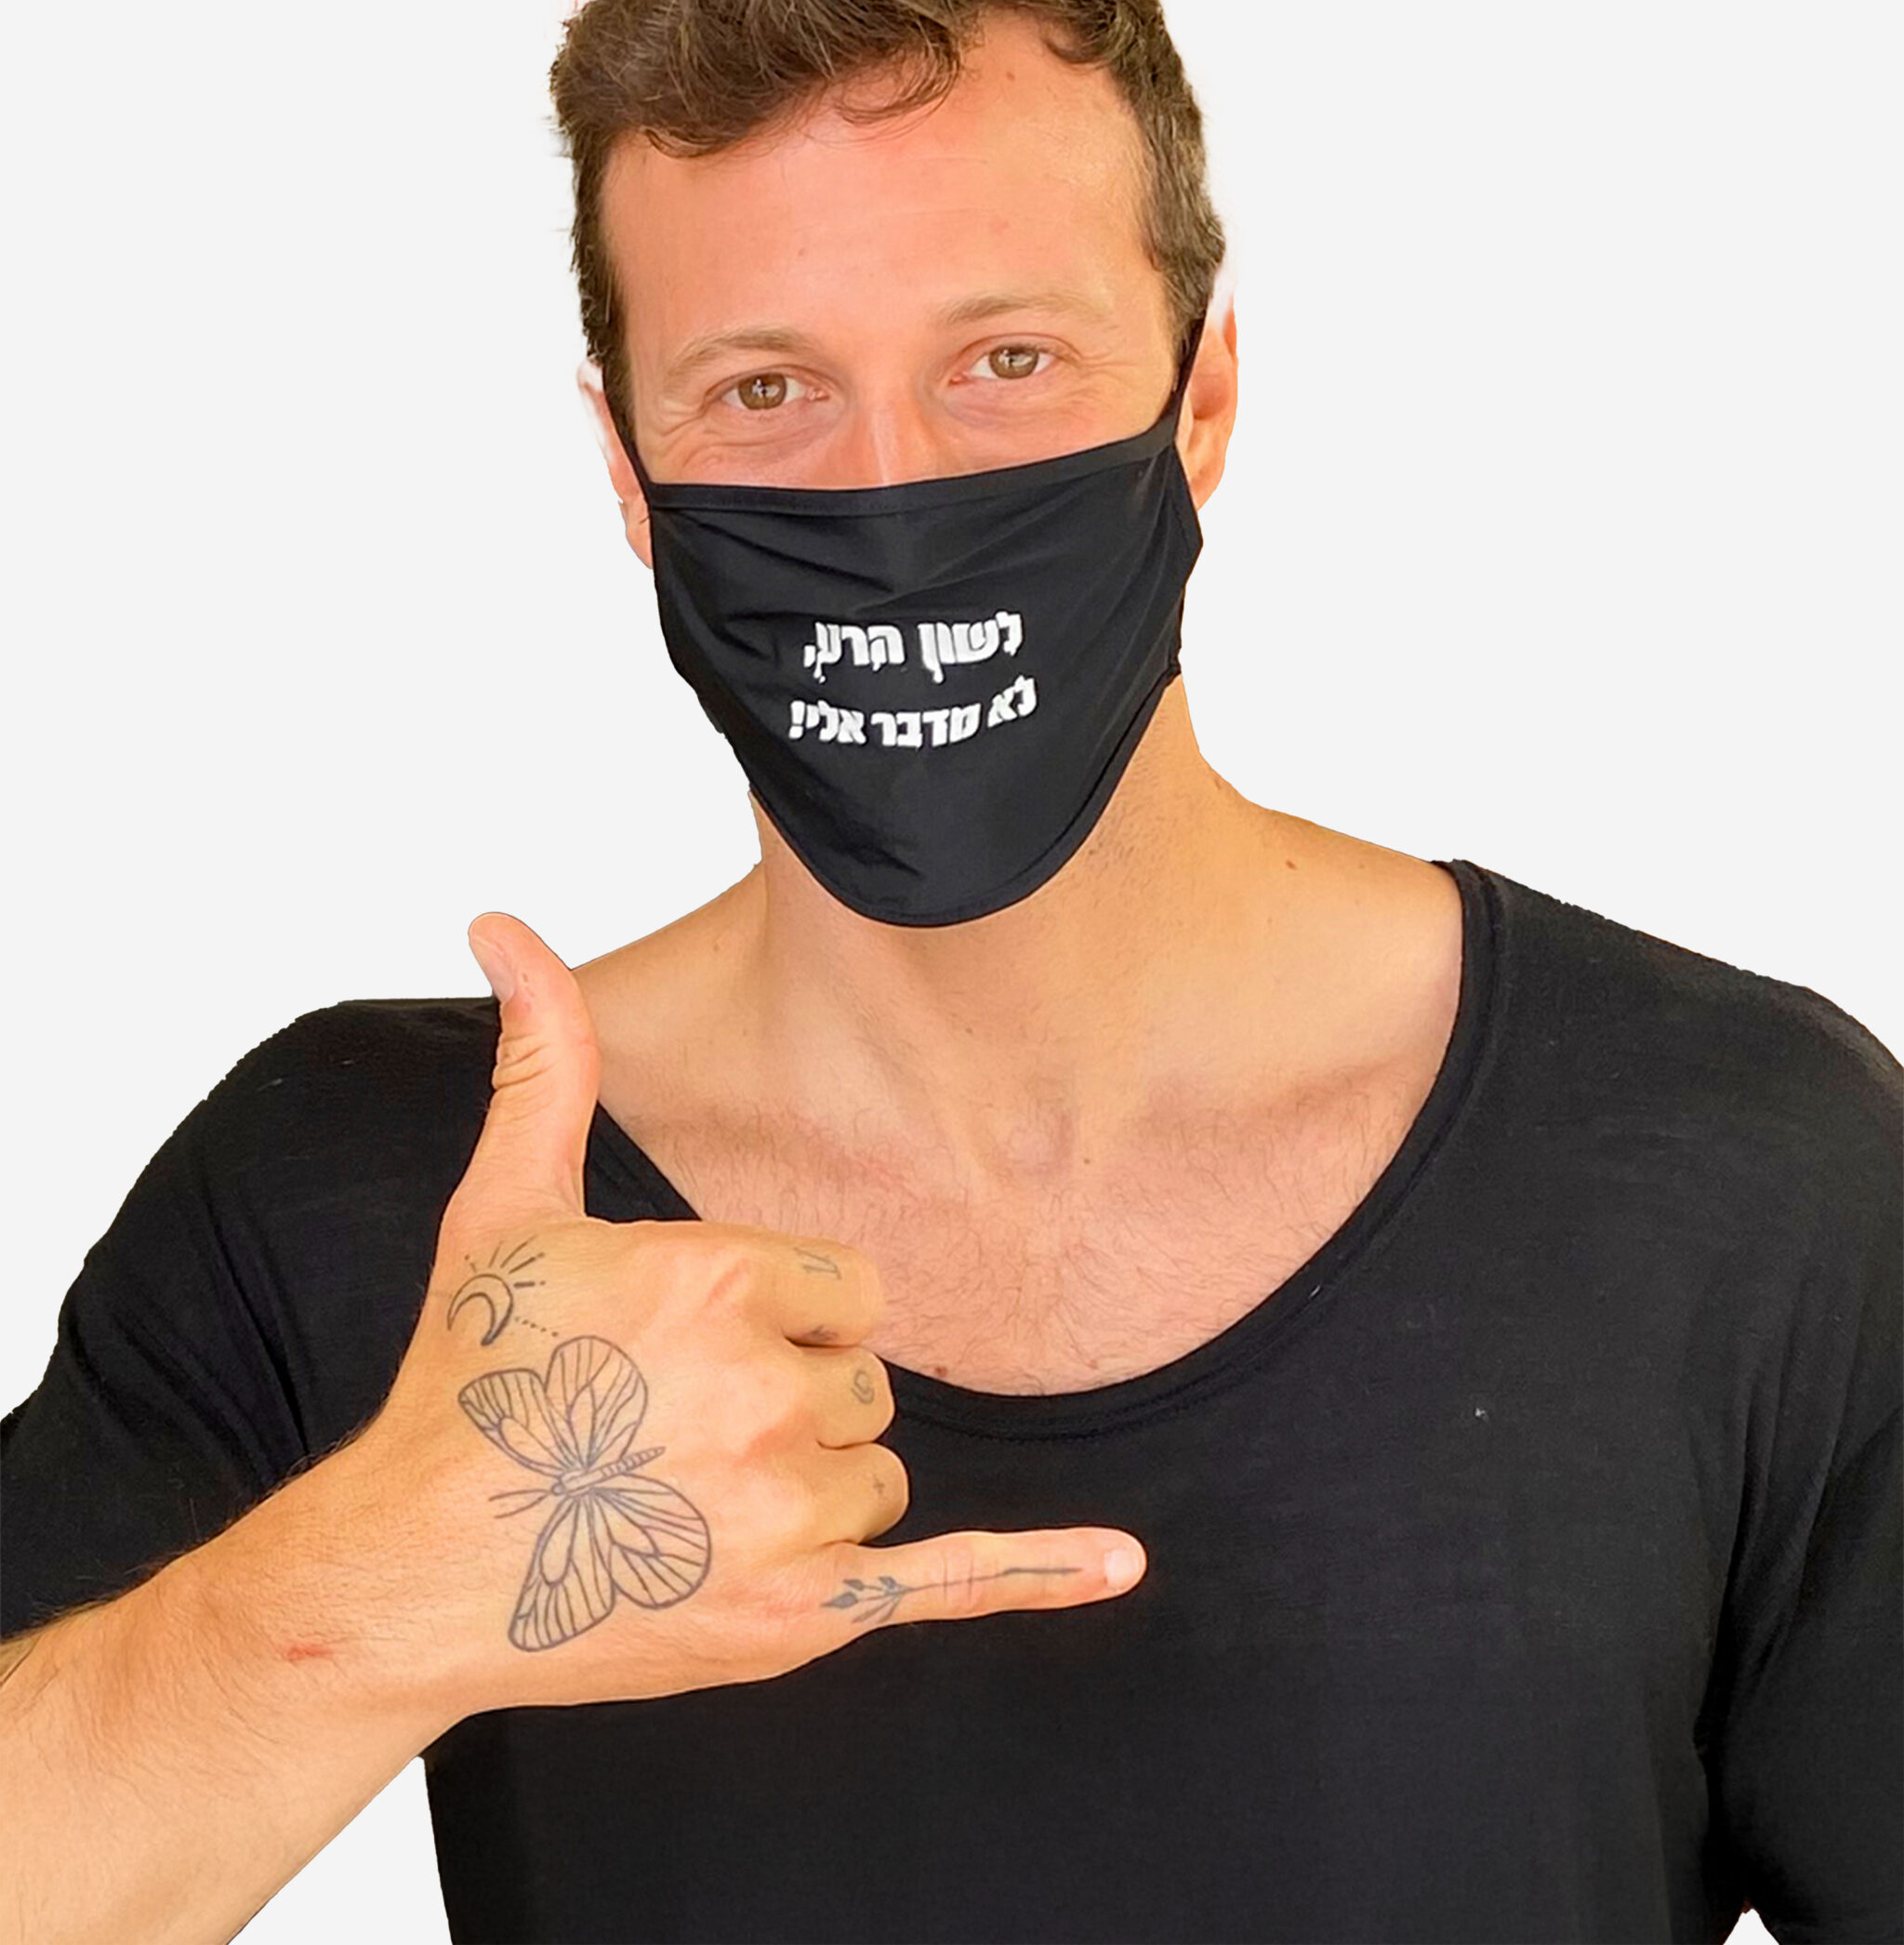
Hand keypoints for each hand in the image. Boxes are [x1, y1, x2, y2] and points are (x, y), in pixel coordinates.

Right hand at [349, 910, 1146, 1720]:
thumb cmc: (466, 1384)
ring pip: (877, 1472)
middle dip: (789, 1397)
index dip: (778, 1315)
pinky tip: (1120, 1562)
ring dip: (812, 1482)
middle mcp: (764, 1394)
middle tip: (675, 1428)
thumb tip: (505, 924)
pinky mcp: (799, 1613)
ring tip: (691, 1496)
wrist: (414, 1572)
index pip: (843, 1287)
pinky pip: (950, 1583)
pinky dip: (1037, 1572)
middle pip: (861, 1379)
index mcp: (719, 1282)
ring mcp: (786, 1514)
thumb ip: (547, 1063)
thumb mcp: (506, 1207)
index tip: (695, 1346)